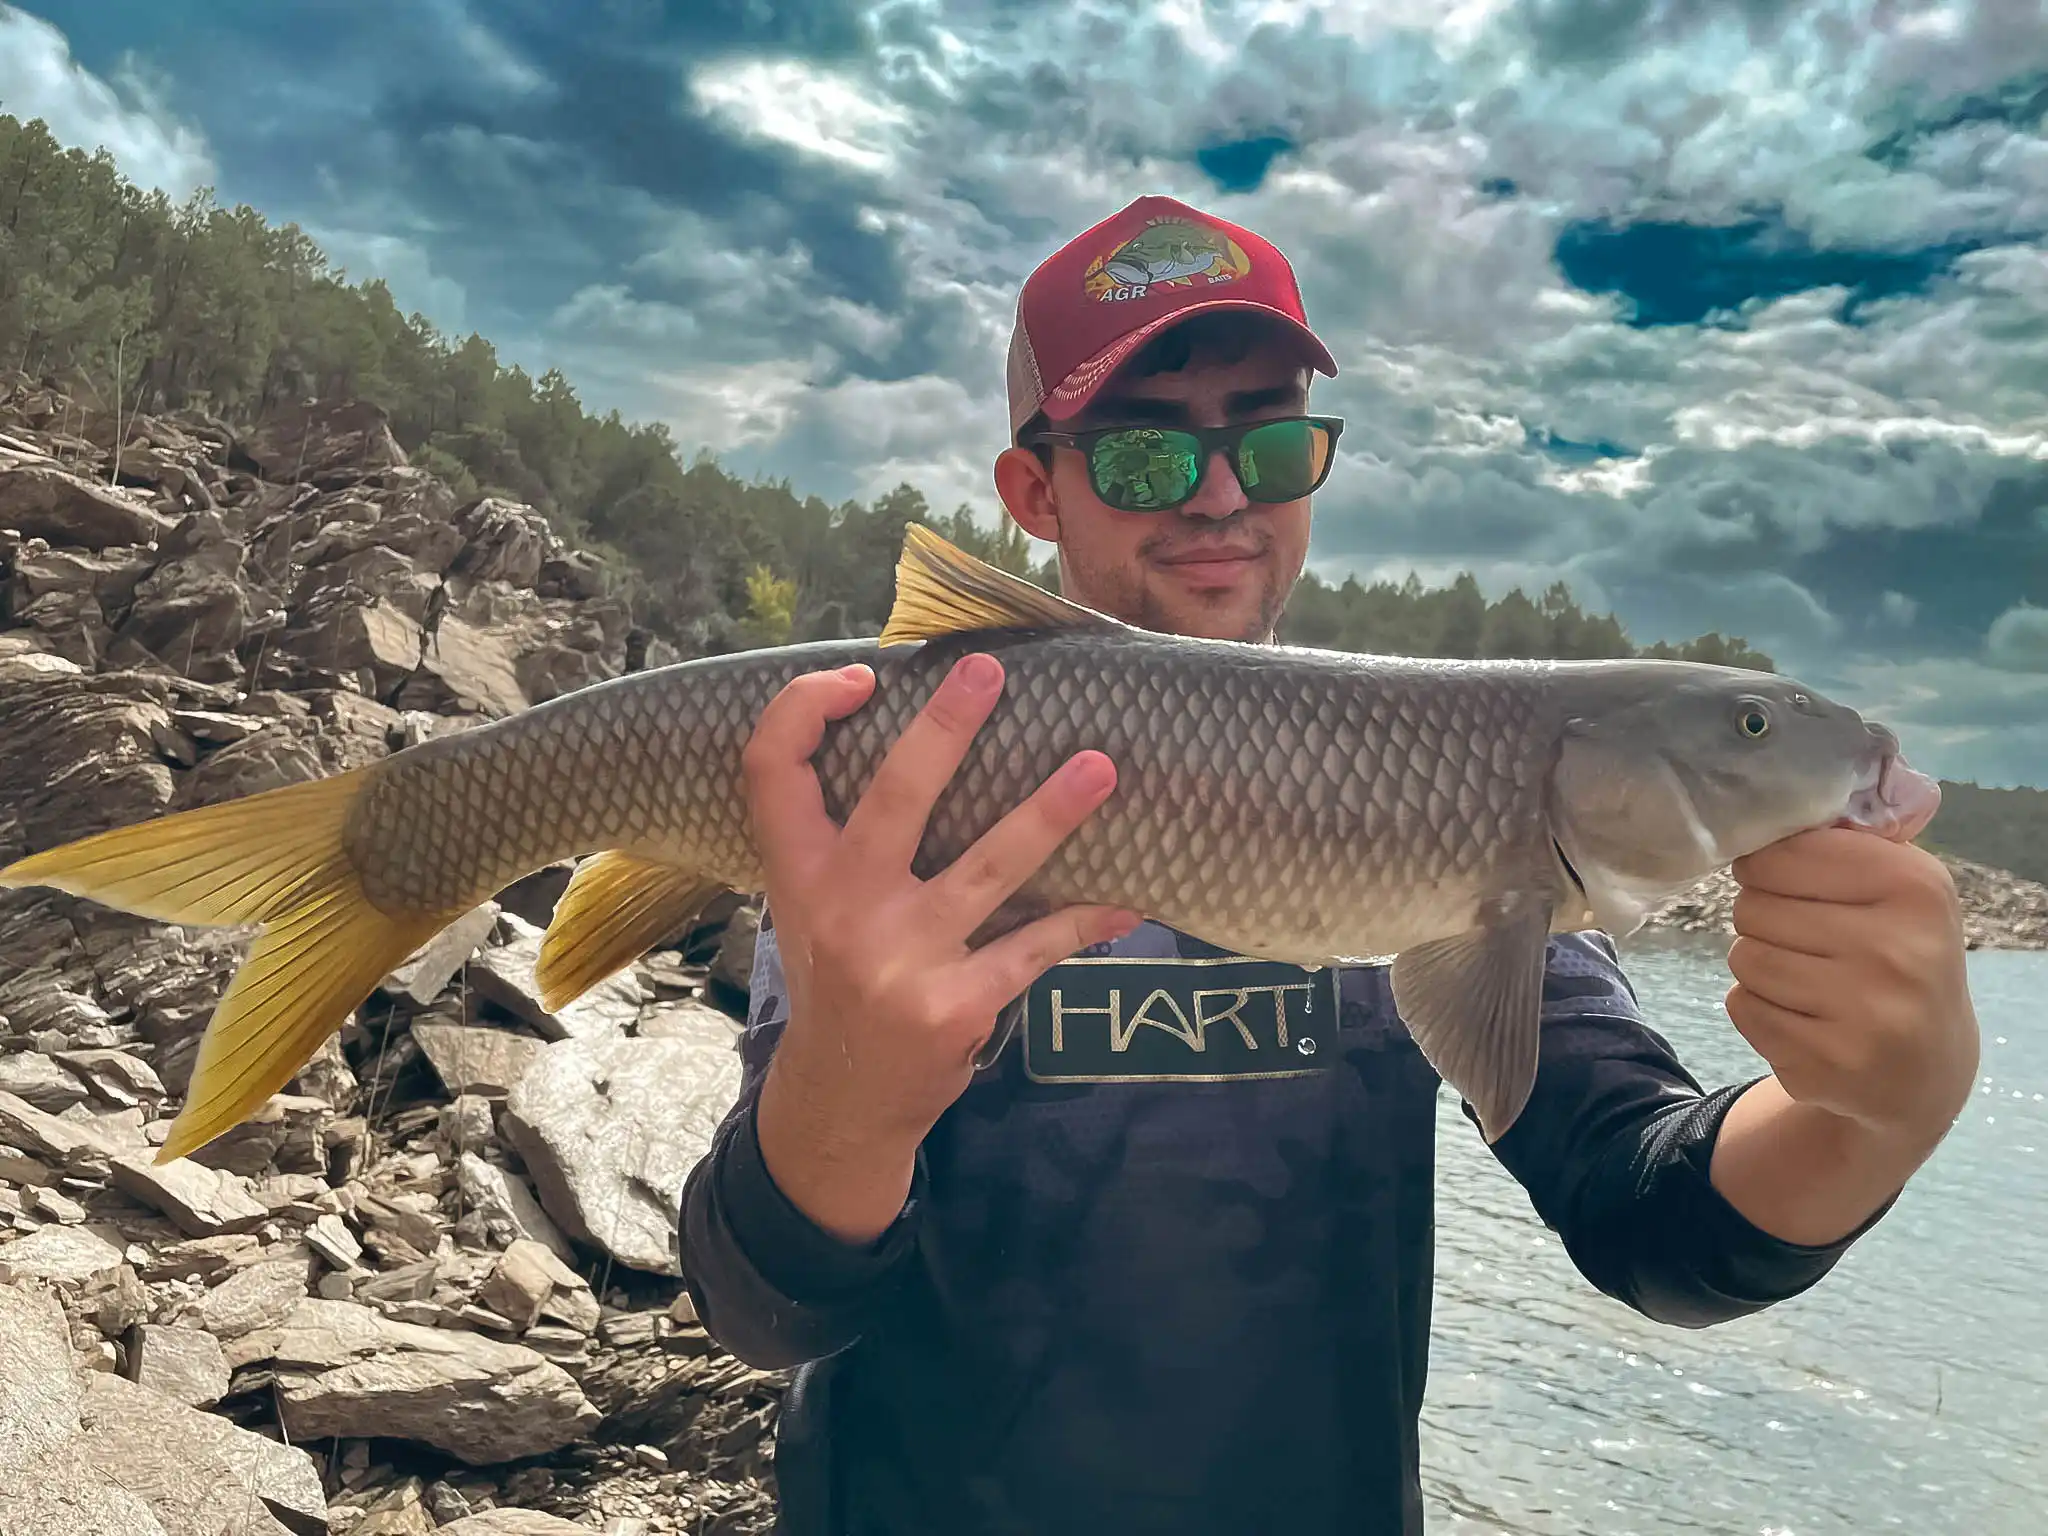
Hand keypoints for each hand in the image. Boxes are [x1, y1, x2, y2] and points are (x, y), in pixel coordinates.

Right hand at [739, 651, 1138, 1242]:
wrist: (840, 1101)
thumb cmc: (838, 976)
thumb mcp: (811, 904)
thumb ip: (842, 836)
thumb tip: (927, 735)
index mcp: (798, 871)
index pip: (772, 766)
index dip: (805, 706)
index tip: (866, 674)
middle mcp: (841, 908)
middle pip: (894, 796)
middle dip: (945, 728)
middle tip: (988, 672)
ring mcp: (900, 958)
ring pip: (989, 867)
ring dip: (1051, 814)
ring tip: (1101, 768)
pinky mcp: (956, 1005)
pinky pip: (1035, 949)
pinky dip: (1085, 923)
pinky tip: (1129, 904)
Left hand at [1724, 827, 1979, 1144]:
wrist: (1928, 1067)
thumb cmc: (1898, 954)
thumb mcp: (1898, 888)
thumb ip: (1838, 842)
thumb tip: (1760, 809)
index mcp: (1915, 886)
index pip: (1780, 854)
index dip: (1767, 868)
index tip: (1792, 885)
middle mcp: (1898, 949)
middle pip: (1751, 907)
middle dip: (1764, 921)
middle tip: (1808, 942)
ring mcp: (1866, 1014)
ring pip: (1742, 958)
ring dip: (1759, 966)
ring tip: (1808, 980)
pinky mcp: (1828, 1064)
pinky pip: (1741, 1007)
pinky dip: (1758, 1010)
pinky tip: (1806, 1019)